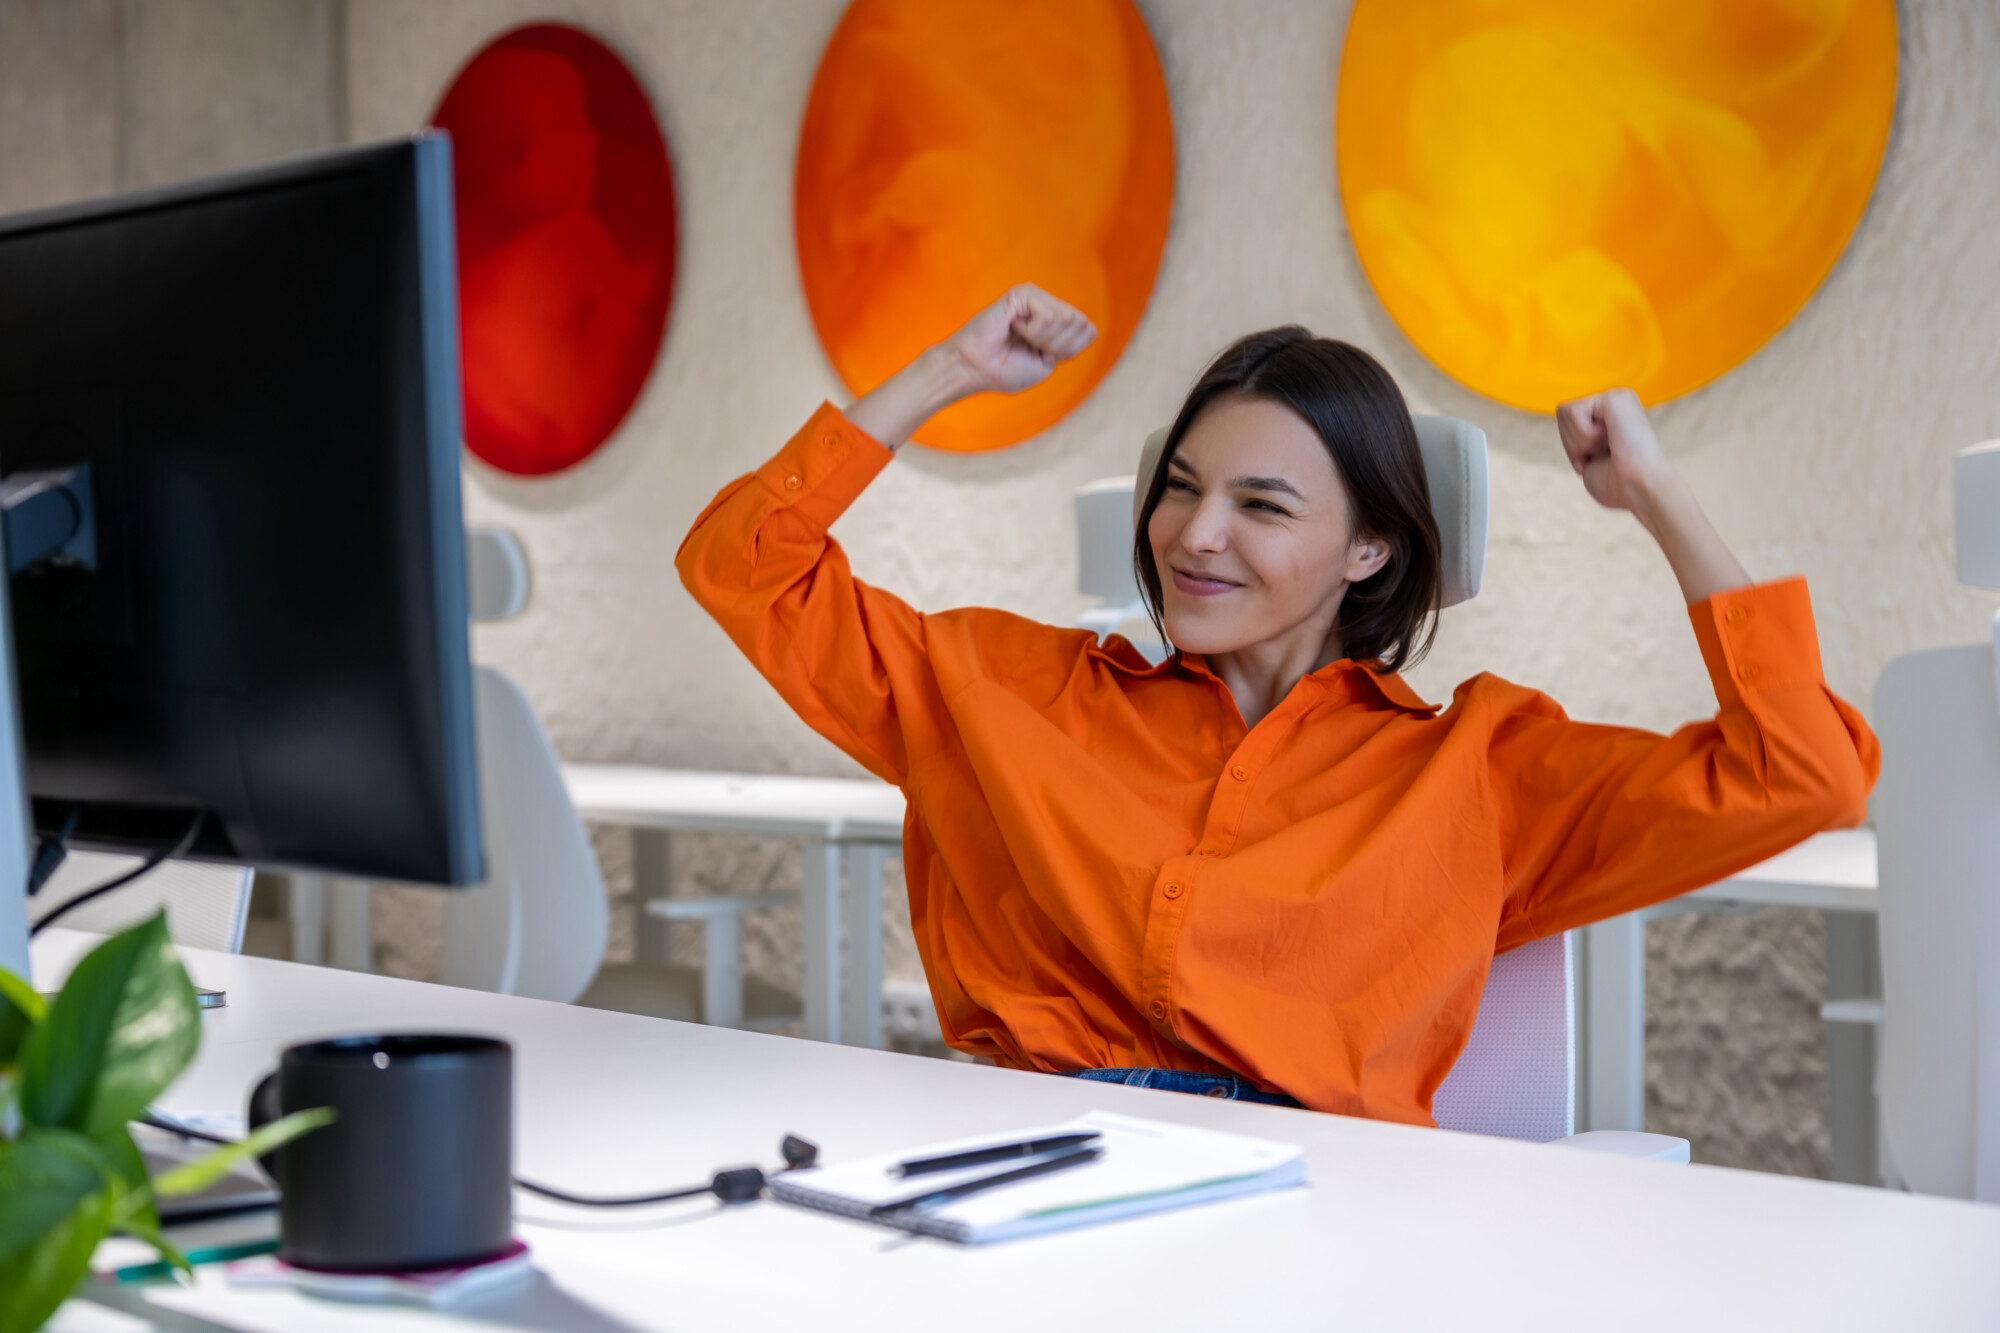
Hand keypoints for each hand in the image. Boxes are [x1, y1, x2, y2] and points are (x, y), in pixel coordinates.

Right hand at [847, 284, 1096, 449]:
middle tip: (1027, 347)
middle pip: (1080, 324)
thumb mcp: (1048, 361)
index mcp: (1056, 322)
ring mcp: (1035, 296)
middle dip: (1057, 345)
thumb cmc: (1003, 369)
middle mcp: (1047, 304)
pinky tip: (1013, 328)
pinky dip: (1034, 331)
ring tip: (1018, 337)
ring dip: (1043, 339)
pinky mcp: (1022, 293)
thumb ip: (1070, 343)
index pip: (1088, 331)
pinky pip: (1049, 315)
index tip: (1040, 356)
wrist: (974, 369)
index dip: (1068, 350)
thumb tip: (1086, 322)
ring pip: (1067, 319)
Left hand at [1554, 388, 1671, 514]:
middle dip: (1573, 443)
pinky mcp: (1614, 397)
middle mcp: (1615, 400)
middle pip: (1561, 413)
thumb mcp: (1589, 459)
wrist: (1639, 488)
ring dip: (1580, 440)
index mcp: (1611, 416)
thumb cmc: (1616, 484)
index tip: (1594, 461)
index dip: (1572, 448)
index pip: (1565, 421)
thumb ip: (1576, 435)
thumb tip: (1564, 410)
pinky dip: (1585, 434)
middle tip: (1603, 455)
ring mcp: (1616, 396)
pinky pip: (1573, 411)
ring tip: (1609, 447)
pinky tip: (1611, 439)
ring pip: (1563, 411)